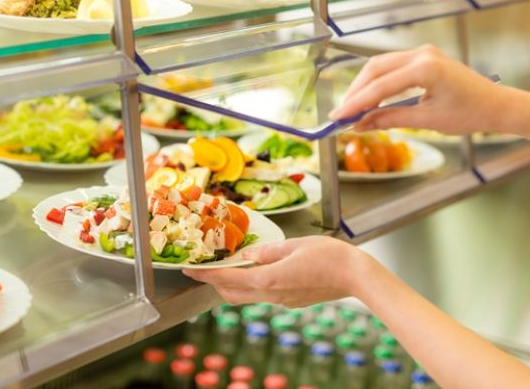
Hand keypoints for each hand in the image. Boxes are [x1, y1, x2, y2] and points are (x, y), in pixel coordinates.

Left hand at [182, 236, 366, 307]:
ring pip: (247, 296)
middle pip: (232, 294)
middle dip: (216, 283)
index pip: (228, 280)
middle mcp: (272, 295)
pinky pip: (264, 294)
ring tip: (230, 266)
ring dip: (234, 284)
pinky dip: (253, 284)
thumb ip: (267, 251)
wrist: (356, 277)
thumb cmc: (330, 256)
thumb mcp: (294, 245)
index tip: (189, 271)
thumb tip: (248, 255)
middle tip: (207, 268)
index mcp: (269, 279)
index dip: (206, 276)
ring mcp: (282, 301)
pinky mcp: (292, 301)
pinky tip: (259, 270)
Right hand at [328, 45, 507, 134]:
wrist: (495, 104)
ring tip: (351, 109)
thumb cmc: (469, 113)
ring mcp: (422, 53)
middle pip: (374, 70)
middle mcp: (422, 54)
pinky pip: (390, 67)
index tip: (337, 117)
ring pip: (379, 66)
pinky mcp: (422, 57)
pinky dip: (376, 83)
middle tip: (340, 114)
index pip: (380, 86)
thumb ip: (390, 120)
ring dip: (363, 86)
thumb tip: (360, 125)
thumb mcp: (427, 120)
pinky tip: (368, 99)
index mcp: (426, 68)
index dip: (355, 103)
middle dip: (355, 93)